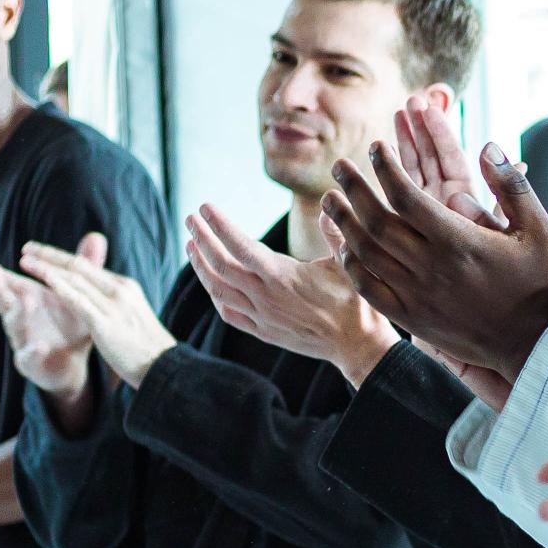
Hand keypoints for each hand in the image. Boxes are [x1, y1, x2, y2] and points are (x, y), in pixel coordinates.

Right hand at [0, 237, 97, 400]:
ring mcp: (21, 339)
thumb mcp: (75, 293)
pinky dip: (33, 350)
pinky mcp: (31, 363)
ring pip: (14, 325)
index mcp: (24, 296)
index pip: (1, 279)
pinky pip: (29, 356)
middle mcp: (17, 316)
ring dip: (18, 314)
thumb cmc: (68, 324)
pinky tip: (40, 345)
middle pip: (2, 299)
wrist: (73, 364)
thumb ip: (80, 267)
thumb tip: (96, 235)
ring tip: (26, 300)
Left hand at [18, 235, 175, 385]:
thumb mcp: (130, 314)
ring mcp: (113, 306)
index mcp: (124, 287)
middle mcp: (119, 290)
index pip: (88, 266)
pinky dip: (61, 287)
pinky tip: (45, 278)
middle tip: (26, 247)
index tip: (41, 251)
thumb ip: (112, 301)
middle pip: (79, 266)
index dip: (62, 257)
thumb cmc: (146, 346)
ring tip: (25, 260)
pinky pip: (79, 301)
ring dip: (48, 268)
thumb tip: (96, 294)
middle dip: (50, 255)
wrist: (164, 367)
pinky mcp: (105, 324)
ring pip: (76, 280)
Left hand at [186, 206, 396, 381]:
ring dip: (200, 266)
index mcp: (281, 275)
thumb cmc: (356, 301)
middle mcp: (265, 296)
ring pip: (218, 290)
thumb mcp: (348, 261)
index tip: (205, 207)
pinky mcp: (263, 332)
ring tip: (190, 246)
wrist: (357, 345)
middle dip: (201, 239)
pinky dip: (215, 295)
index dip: (219, 225)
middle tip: (190, 219)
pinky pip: (228, 313)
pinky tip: (211, 283)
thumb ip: (335, 232)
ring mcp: (261, 316)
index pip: (239, 245)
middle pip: (220, 265)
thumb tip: (330, 203)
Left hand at [324, 112, 547, 380]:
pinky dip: (351, 264)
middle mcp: (431, 267)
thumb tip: (488, 146)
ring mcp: (416, 294)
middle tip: (339, 166)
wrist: (529, 343)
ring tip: (331, 199)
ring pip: (365, 252)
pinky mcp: (410, 317)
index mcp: (459, 240)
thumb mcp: (536, 228)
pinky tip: (345, 245)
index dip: (385, 167)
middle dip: (352, 187)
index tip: (375, 147)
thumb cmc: (534, 281)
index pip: (406, 195)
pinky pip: (368, 288)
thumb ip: (511, 185)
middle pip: (376, 220)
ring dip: (343, 222)